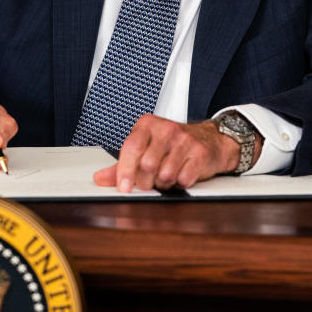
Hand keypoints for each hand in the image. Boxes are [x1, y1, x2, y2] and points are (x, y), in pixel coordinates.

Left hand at [92, 115, 260, 191]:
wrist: (210, 140)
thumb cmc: (173, 145)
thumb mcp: (146, 148)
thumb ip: (122, 164)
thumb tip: (100, 178)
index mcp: (147, 125)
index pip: (131, 147)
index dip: (125, 170)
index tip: (124, 187)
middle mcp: (166, 129)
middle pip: (147, 165)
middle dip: (146, 181)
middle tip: (150, 181)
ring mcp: (184, 140)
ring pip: (165, 175)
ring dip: (164, 183)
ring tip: (167, 176)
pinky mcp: (200, 153)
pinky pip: (183, 179)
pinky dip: (180, 184)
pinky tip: (181, 174)